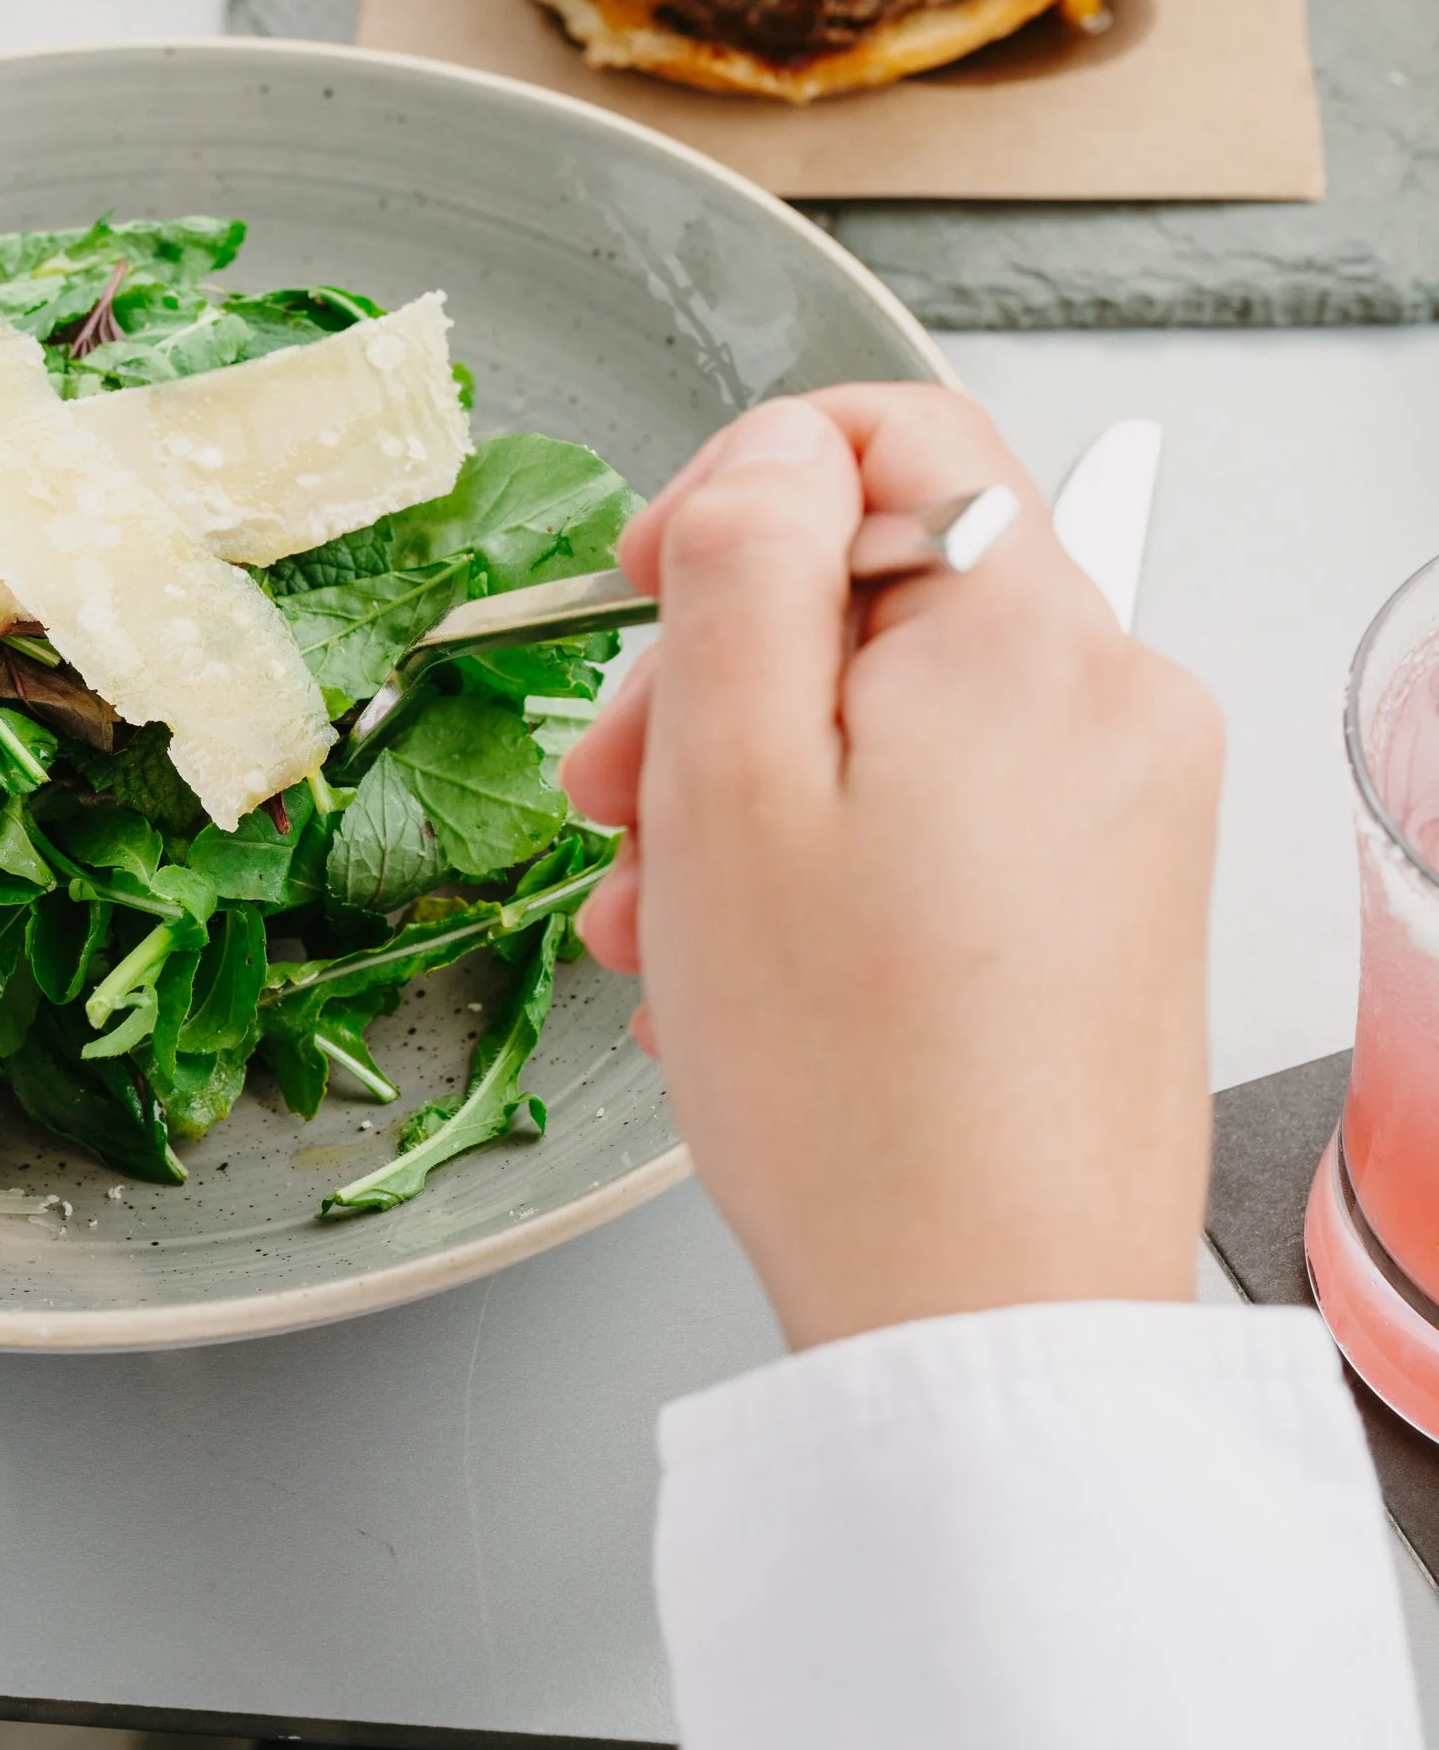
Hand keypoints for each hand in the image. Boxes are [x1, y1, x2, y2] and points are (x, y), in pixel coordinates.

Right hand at [562, 388, 1220, 1351]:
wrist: (990, 1319)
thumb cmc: (859, 1089)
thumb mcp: (730, 779)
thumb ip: (746, 566)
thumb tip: (770, 455)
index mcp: (1030, 635)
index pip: (892, 431)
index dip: (737, 492)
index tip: (648, 594)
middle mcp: (1115, 697)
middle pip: (880, 586)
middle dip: (722, 678)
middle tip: (620, 804)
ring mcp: (1128, 803)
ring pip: (897, 713)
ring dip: (756, 792)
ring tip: (671, 926)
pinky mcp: (1116, 897)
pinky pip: (948, 810)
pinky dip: (836, 859)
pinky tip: (751, 971)